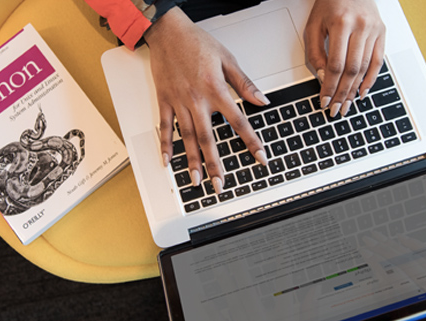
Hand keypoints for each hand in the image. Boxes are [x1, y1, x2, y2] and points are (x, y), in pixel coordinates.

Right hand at [144, 7, 268, 193]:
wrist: (168, 31)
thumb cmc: (197, 43)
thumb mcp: (227, 59)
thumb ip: (244, 83)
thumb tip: (261, 101)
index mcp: (215, 90)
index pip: (238, 121)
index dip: (251, 141)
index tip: (260, 157)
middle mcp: (196, 100)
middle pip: (208, 138)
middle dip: (215, 164)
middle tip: (221, 184)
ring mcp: (178, 102)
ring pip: (188, 137)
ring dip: (192, 161)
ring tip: (197, 180)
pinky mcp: (164, 101)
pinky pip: (165, 127)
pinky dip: (165, 145)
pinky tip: (168, 161)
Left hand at [305, 0, 385, 116]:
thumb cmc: (330, 4)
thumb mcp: (314, 26)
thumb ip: (315, 53)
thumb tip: (323, 78)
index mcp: (342, 24)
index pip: (336, 65)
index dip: (330, 86)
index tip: (325, 100)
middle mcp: (361, 27)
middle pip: (352, 70)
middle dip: (343, 93)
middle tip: (337, 109)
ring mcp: (374, 30)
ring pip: (365, 68)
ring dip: (355, 90)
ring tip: (347, 104)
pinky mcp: (382, 32)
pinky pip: (378, 61)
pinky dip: (371, 79)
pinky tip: (362, 91)